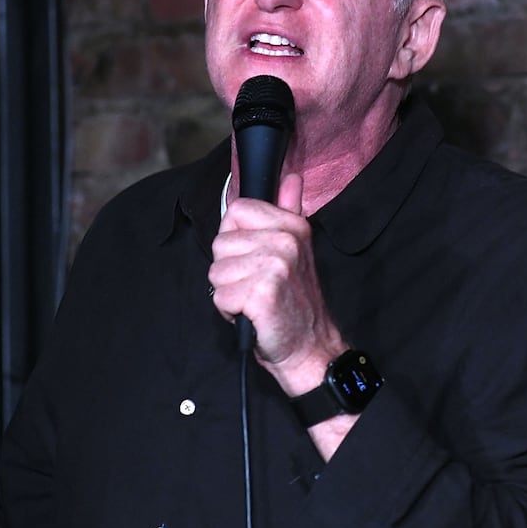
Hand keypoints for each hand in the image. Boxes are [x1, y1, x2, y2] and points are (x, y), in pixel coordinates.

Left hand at [209, 173, 344, 394]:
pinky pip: (220, 296)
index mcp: (293, 226)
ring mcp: (275, 266)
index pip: (236, 211)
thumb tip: (291, 179)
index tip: (253, 259)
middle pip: (221, 243)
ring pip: (216, 271)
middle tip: (256, 286)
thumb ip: (289, 211)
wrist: (309, 348)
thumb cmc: (294, 303)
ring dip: (228, 292)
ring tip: (254, 300)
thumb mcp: (297, 250)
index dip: (234, 239)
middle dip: (229, 270)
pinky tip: (251, 314)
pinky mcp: (261, 293)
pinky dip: (229, 312)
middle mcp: (286, 241)